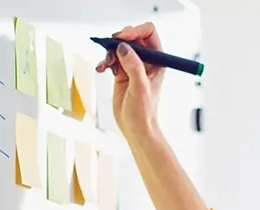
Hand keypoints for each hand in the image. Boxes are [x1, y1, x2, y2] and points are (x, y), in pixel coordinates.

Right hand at [95, 22, 164, 142]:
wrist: (136, 128)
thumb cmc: (144, 112)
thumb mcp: (140, 87)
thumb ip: (133, 66)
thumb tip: (123, 48)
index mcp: (157, 61)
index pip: (148, 33)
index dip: (135, 31)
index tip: (122, 37)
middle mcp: (146, 61)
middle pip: (132, 37)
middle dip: (119, 40)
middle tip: (109, 47)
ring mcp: (133, 66)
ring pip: (119, 47)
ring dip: (109, 52)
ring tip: (105, 64)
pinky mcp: (122, 73)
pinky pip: (111, 59)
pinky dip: (105, 61)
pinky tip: (101, 69)